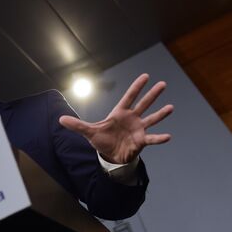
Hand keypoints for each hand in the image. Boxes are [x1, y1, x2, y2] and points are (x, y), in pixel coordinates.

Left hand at [59, 73, 173, 163]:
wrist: (110, 156)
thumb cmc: (102, 140)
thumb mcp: (88, 132)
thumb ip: (76, 125)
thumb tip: (60, 119)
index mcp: (119, 113)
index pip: (129, 97)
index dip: (137, 87)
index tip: (146, 76)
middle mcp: (131, 119)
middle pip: (143, 104)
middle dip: (152, 95)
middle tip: (163, 84)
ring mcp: (138, 129)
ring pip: (151, 119)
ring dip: (161, 114)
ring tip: (170, 107)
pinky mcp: (141, 141)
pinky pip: (152, 139)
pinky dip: (159, 138)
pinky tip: (168, 136)